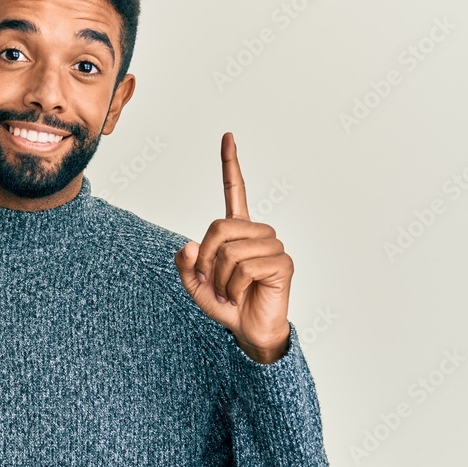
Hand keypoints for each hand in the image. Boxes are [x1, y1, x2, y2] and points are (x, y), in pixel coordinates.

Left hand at [174, 133, 292, 363]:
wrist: (248, 329)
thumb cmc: (226, 303)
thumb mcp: (195, 284)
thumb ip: (185, 265)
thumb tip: (188, 245)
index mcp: (237, 231)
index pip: (234, 191)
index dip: (230, 165)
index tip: (228, 136)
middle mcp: (257, 232)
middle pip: (218, 228)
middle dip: (205, 258)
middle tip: (210, 280)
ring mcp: (272, 245)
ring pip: (229, 251)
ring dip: (220, 277)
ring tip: (229, 290)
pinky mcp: (282, 263)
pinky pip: (244, 268)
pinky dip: (234, 286)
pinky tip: (242, 294)